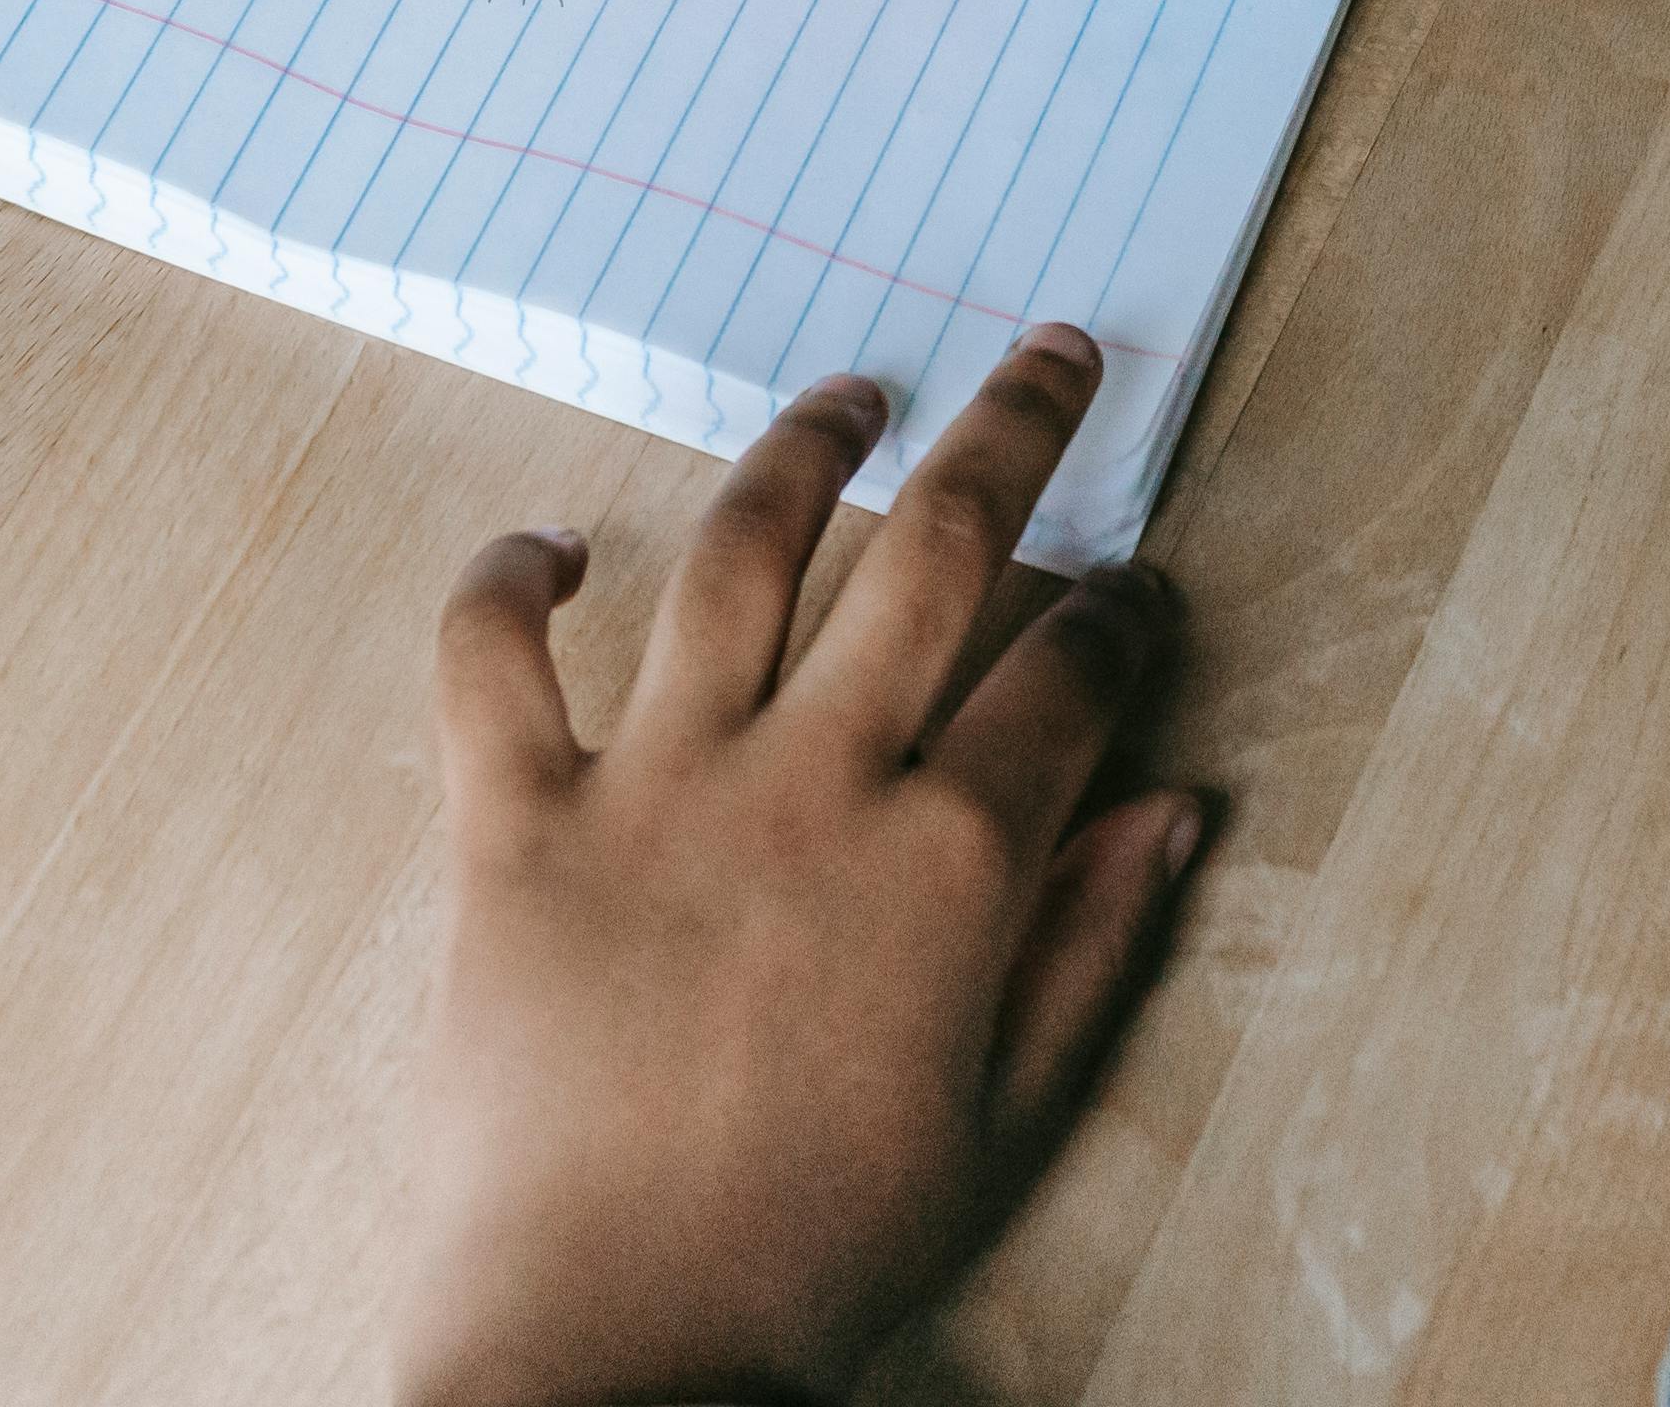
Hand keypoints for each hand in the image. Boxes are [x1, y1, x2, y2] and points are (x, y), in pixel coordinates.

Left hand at [396, 339, 1213, 1406]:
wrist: (605, 1351)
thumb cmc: (807, 1259)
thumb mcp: (999, 1125)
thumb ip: (1085, 948)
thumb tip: (1176, 807)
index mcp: (948, 866)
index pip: (1067, 675)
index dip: (1118, 609)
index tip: (1134, 579)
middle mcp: (813, 787)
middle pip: (934, 551)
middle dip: (1012, 434)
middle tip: (1050, 361)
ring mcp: (656, 788)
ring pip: (742, 552)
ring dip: (806, 447)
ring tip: (852, 392)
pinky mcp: (513, 823)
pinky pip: (492, 656)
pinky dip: (512, 577)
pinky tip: (555, 542)